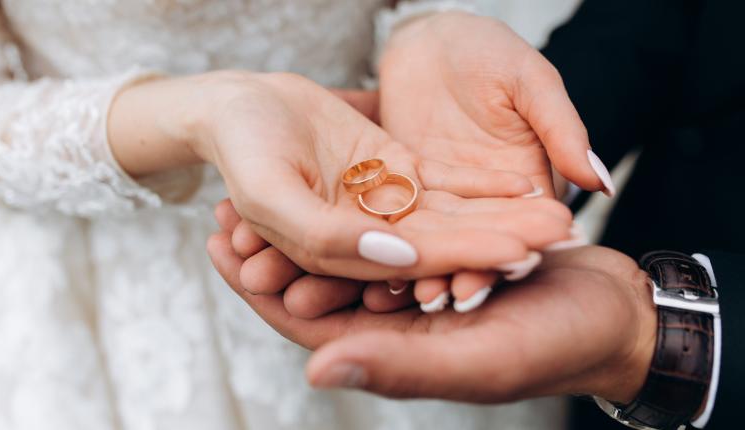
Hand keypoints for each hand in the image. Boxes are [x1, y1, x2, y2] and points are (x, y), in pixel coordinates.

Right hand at [109, 71, 572, 279]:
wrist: (243, 108)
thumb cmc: (244, 150)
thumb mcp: (270, 194)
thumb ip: (325, 234)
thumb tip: (397, 254)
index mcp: (338, 261)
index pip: (410, 266)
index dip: (463, 259)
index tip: (516, 254)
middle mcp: (368, 245)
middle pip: (444, 247)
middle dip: (500, 241)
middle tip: (558, 235)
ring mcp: (384, 213)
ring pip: (452, 220)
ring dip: (502, 218)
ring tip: (556, 215)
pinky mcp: (395, 179)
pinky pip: (444, 187)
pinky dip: (482, 189)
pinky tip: (524, 187)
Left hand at [208, 233, 656, 404]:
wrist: (612, 312)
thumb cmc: (555, 344)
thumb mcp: (478, 359)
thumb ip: (399, 365)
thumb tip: (312, 369)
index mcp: (395, 354)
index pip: (307, 329)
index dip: (259, 292)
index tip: (217, 246)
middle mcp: (398, 327)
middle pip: (317, 291)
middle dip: (271, 255)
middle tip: (227, 209)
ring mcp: (417, 293)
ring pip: (344, 262)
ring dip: (304, 229)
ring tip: (265, 191)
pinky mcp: (439, 262)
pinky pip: (383, 239)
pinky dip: (353, 215)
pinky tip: (331, 182)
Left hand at [334, 13, 606, 307]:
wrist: (435, 38)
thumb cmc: (491, 51)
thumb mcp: (531, 83)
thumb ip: (562, 131)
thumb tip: (601, 183)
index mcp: (523, 181)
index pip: (521, 225)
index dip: (510, 250)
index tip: (502, 274)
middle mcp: (481, 200)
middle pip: (473, 242)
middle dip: (462, 271)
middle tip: (449, 300)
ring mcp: (438, 198)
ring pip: (431, 239)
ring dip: (421, 266)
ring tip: (407, 293)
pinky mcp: (399, 189)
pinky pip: (394, 219)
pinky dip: (386, 239)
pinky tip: (370, 261)